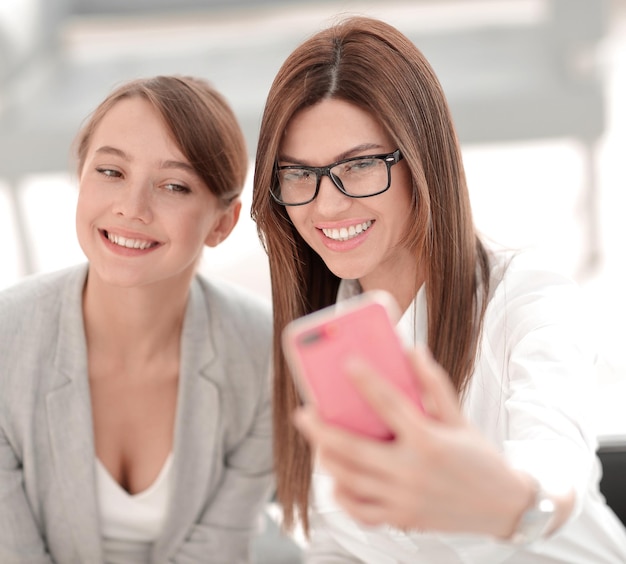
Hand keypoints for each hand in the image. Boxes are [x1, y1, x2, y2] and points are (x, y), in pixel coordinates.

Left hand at [293, 345, 533, 536]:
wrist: (503, 507)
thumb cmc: (479, 456)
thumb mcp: (459, 418)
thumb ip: (434, 385)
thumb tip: (412, 351)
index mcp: (428, 441)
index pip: (389, 405)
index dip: (366, 382)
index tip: (346, 364)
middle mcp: (412, 471)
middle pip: (353, 449)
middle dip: (321, 431)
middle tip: (303, 413)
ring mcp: (404, 499)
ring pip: (350, 480)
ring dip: (326, 460)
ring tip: (316, 442)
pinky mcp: (402, 519)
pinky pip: (360, 510)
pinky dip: (342, 495)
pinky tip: (336, 479)